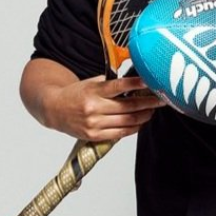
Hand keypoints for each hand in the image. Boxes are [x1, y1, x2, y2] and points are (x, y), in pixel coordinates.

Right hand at [42, 75, 164, 140]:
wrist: (54, 109)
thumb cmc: (77, 93)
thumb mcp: (92, 82)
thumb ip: (111, 82)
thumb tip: (136, 79)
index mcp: (94, 91)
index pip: (120, 86)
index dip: (137, 84)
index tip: (151, 81)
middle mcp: (94, 108)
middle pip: (128, 106)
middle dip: (148, 102)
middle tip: (161, 98)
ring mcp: (94, 124)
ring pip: (127, 121)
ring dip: (144, 115)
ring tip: (153, 109)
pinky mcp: (94, 136)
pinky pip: (120, 133)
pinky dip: (134, 128)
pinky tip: (141, 121)